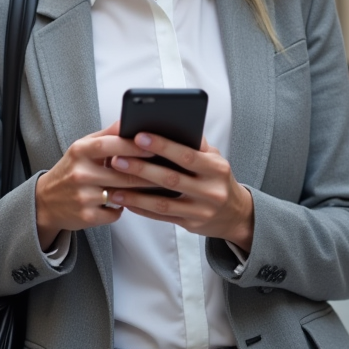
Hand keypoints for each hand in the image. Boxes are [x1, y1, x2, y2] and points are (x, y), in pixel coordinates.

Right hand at [34, 121, 156, 249]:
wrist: (46, 201)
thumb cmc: (71, 170)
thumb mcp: (83, 147)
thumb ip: (107, 134)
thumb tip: (130, 120)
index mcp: (80, 151)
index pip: (109, 145)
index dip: (133, 146)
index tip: (154, 145)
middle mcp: (80, 173)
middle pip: (122, 173)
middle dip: (147, 173)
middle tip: (167, 171)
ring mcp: (83, 196)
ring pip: (122, 194)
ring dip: (141, 192)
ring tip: (155, 187)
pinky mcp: (86, 216)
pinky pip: (116, 213)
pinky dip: (123, 208)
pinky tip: (125, 203)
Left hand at [104, 132, 255, 252]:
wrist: (236, 214)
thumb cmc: (218, 178)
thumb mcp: (215, 158)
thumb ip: (195, 143)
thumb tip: (169, 124)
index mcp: (216, 168)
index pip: (186, 155)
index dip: (162, 146)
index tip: (138, 136)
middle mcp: (210, 191)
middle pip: (171, 179)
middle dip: (141, 168)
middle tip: (116, 159)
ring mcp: (200, 211)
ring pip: (162, 203)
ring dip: (135, 195)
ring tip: (113, 187)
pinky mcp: (190, 225)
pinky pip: (161, 217)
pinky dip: (142, 208)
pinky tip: (125, 201)